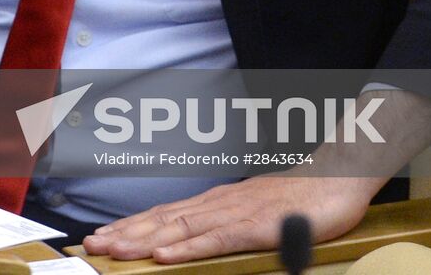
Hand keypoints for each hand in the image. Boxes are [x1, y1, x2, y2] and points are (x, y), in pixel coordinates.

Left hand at [81, 172, 375, 263]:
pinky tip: (165, 255)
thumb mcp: (254, 214)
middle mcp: (218, 203)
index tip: (102, 237)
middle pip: (162, 220)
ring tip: (114, 250)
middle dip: (124, 233)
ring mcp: (236, 212)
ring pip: (180, 228)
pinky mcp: (258, 225)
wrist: (338, 175)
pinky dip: (187, 247)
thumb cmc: (298, 198)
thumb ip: (225, 227)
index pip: (164, 215)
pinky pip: (216, 238)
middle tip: (92, 245)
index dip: (130, 226)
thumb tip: (196, 242)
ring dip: (143, 240)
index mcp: (215, 202)